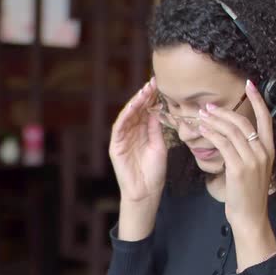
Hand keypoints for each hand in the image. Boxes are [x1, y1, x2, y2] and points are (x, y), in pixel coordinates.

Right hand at [109, 77, 166, 203]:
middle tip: (152, 83)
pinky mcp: (116, 146)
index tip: (159, 85)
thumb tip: (158, 108)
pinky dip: (125, 115)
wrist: (146, 192)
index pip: (146, 111)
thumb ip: (156, 128)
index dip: (152, 98)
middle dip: (144, 96)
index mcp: (142, 132)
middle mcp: (131, 133)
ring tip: (144, 91)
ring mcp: (122, 139)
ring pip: (127, 116)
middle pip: (137, 110)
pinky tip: (133, 106)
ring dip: (135, 102)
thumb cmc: (154, 172)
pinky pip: (119, 127)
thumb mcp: (159, 145)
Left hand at [196, 79, 274, 232]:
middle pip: (244, 122)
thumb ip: (247, 150)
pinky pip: (223, 144)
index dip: (259, 100)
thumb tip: (231, 134)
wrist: (250, 217)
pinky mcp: (239, 169)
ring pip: (232, 131)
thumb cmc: (247, 193)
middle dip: (224, 112)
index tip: (250, 84)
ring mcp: (253, 160)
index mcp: (269, 150)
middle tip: (208, 106)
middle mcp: (264, 152)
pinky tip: (202, 130)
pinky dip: (212, 134)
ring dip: (214, 121)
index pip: (267, 119)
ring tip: (201, 116)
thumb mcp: (252, 168)